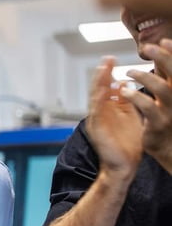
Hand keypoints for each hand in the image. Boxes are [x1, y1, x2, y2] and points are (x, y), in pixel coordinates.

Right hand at [86, 57, 142, 178]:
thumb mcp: (130, 117)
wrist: (123, 166)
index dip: (110, 73)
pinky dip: (99, 100)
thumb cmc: (128, 145)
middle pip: (100, 89)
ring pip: (96, 97)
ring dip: (99, 83)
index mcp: (110, 109)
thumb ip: (126, 102)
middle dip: (104, 73)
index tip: (113, 59)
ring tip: (104, 68)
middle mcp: (101, 113)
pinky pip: (96, 112)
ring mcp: (97, 120)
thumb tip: (125, 85)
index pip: (108, 87)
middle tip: (108, 59)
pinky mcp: (97, 129)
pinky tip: (103, 89)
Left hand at [124, 40, 171, 171]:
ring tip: (128, 72)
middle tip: (148, 47)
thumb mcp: (168, 99)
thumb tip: (161, 59)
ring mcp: (171, 112)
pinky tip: (124, 91)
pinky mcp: (159, 124)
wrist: (169, 149)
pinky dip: (136, 97)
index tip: (163, 40)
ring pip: (163, 89)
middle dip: (164, 58)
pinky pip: (149, 108)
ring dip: (145, 77)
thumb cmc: (167, 120)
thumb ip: (165, 81)